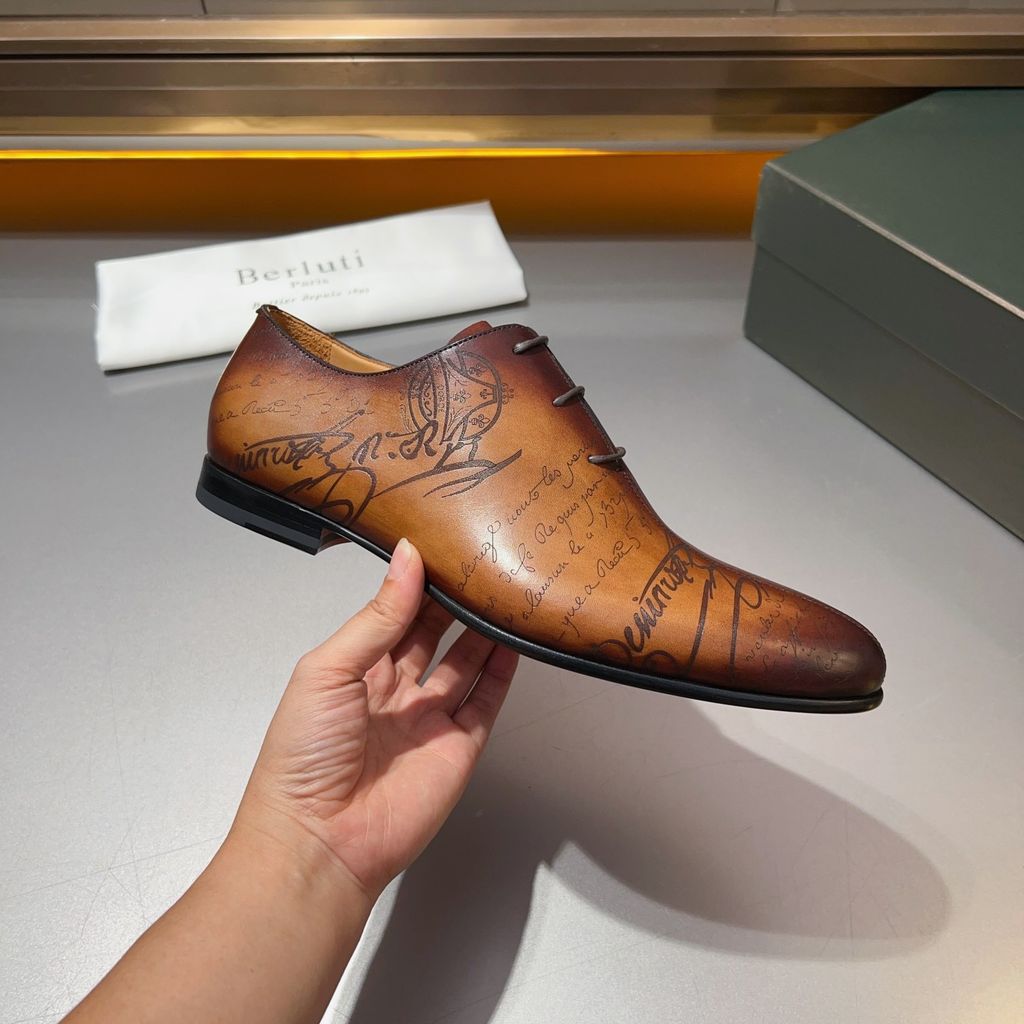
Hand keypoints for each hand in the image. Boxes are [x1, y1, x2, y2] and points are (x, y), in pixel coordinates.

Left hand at [229, 537, 517, 903]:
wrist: (322, 841)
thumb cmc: (304, 754)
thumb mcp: (329, 669)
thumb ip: (377, 616)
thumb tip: (408, 556)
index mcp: (354, 669)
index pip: (392, 613)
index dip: (415, 582)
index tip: (442, 544)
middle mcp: (394, 690)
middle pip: (432, 633)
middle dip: (453, 599)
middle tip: (479, 560)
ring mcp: (429, 719)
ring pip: (464, 662)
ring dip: (482, 628)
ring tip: (504, 588)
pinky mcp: (459, 746)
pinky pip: (486, 699)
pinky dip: (503, 669)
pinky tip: (515, 637)